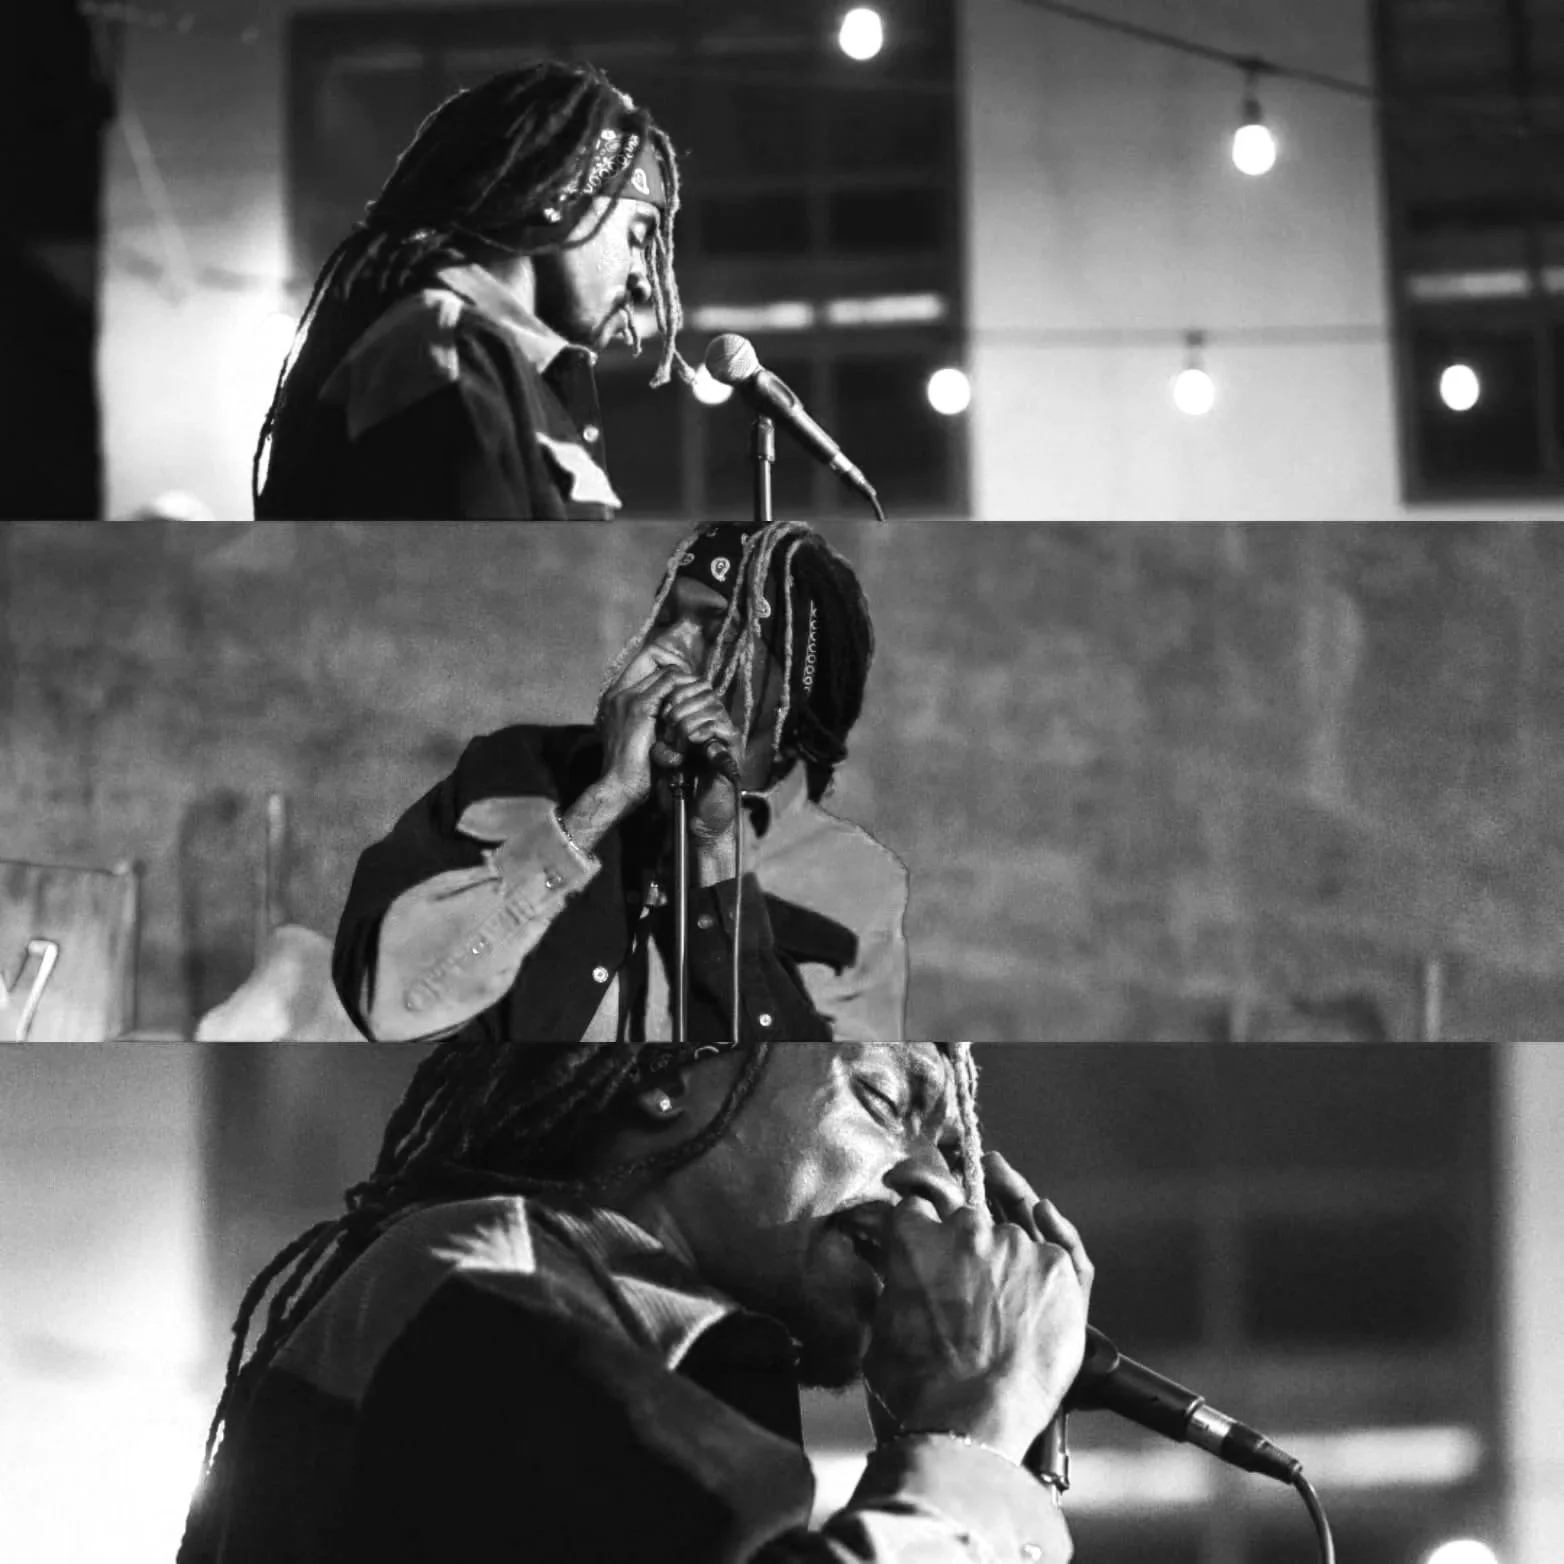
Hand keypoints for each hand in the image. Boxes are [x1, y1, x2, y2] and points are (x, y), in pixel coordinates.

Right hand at [594, 647, 711, 811]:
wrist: (618, 785)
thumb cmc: (632, 767)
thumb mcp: (640, 735)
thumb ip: (650, 716)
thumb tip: (673, 706)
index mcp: (615, 698)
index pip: (643, 662)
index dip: (666, 665)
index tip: (683, 680)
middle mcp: (618, 693)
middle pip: (654, 661)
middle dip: (680, 670)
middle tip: (697, 684)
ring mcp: (626, 698)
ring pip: (664, 671)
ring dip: (685, 681)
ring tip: (699, 693)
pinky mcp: (638, 708)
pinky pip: (668, 685)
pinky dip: (684, 690)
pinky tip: (694, 704)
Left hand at [654, 671, 743, 841]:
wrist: (695, 815)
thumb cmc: (678, 785)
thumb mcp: (663, 750)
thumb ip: (662, 729)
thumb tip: (653, 704)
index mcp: (699, 717)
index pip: (691, 685)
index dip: (673, 692)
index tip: (658, 714)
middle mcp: (715, 721)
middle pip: (701, 690)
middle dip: (678, 706)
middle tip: (667, 731)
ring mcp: (726, 733)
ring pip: (710, 706)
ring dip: (687, 721)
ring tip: (677, 741)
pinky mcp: (734, 748)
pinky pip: (719, 727)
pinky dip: (701, 731)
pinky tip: (689, 744)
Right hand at [863, 1156, 1088, 1462]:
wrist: (966, 1425)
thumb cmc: (916, 1389)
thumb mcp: (880, 1326)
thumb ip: (896, 1286)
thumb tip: (904, 1281)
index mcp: (913, 1239)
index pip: (918, 1209)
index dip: (925, 1230)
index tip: (931, 1246)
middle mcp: (964, 1230)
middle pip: (968, 1220)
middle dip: (967, 1246)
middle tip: (969, 1286)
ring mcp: (1014, 1245)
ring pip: (1012, 1237)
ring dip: (1009, 1261)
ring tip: (1009, 1304)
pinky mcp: (1056, 1267)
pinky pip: (1059, 1248)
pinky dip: (1051, 1257)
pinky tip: (1046, 1260)